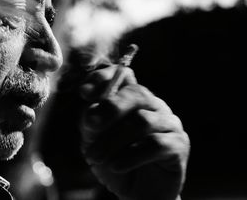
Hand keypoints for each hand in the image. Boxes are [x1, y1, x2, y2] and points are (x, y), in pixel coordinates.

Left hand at [79, 65, 189, 199]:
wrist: (137, 194)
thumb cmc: (115, 160)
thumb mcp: (94, 139)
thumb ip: (91, 121)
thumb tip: (91, 109)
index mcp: (132, 99)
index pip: (124, 75)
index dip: (104, 78)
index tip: (83, 93)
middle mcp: (153, 105)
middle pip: (136, 93)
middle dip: (109, 109)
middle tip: (90, 125)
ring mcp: (169, 123)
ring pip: (142, 121)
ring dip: (113, 140)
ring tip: (96, 158)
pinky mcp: (179, 145)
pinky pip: (155, 144)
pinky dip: (131, 155)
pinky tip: (116, 166)